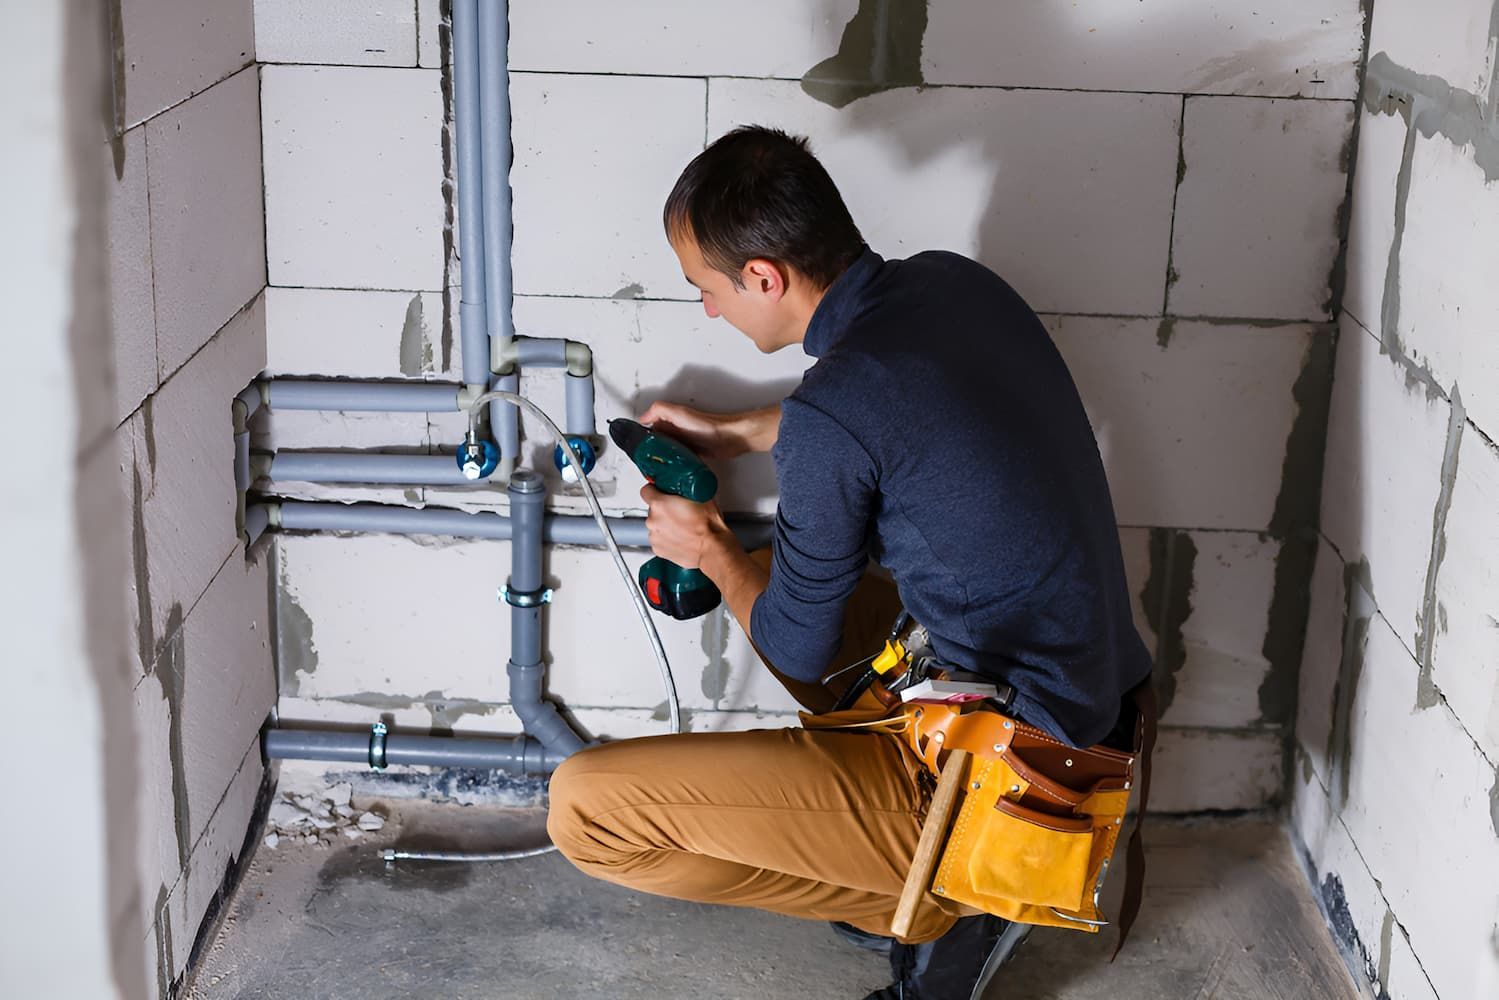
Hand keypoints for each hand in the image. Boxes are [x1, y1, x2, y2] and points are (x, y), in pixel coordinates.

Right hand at [639, 400, 780, 458]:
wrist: (729, 439)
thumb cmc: (709, 426)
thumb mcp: (679, 414)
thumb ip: (659, 410)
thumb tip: (643, 417)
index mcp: (670, 419)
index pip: (649, 427)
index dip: (641, 437)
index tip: (635, 448)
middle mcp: (676, 430)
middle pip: (655, 442)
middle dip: (649, 452)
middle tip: (644, 462)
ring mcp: (684, 443)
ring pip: (665, 453)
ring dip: (660, 460)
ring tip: (655, 469)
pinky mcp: (692, 454)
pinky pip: (677, 461)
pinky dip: (672, 465)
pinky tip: (670, 471)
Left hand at [641, 484, 730, 568]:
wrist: (713, 549)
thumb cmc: (709, 526)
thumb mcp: (700, 496)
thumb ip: (685, 489)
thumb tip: (684, 486)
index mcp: (659, 504)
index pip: (646, 491)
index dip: (655, 490)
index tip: (661, 492)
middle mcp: (653, 521)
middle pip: (653, 509)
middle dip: (664, 510)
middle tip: (680, 512)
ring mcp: (654, 536)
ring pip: (656, 525)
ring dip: (665, 525)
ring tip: (683, 527)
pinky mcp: (659, 550)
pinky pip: (659, 539)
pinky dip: (667, 538)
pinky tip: (681, 538)